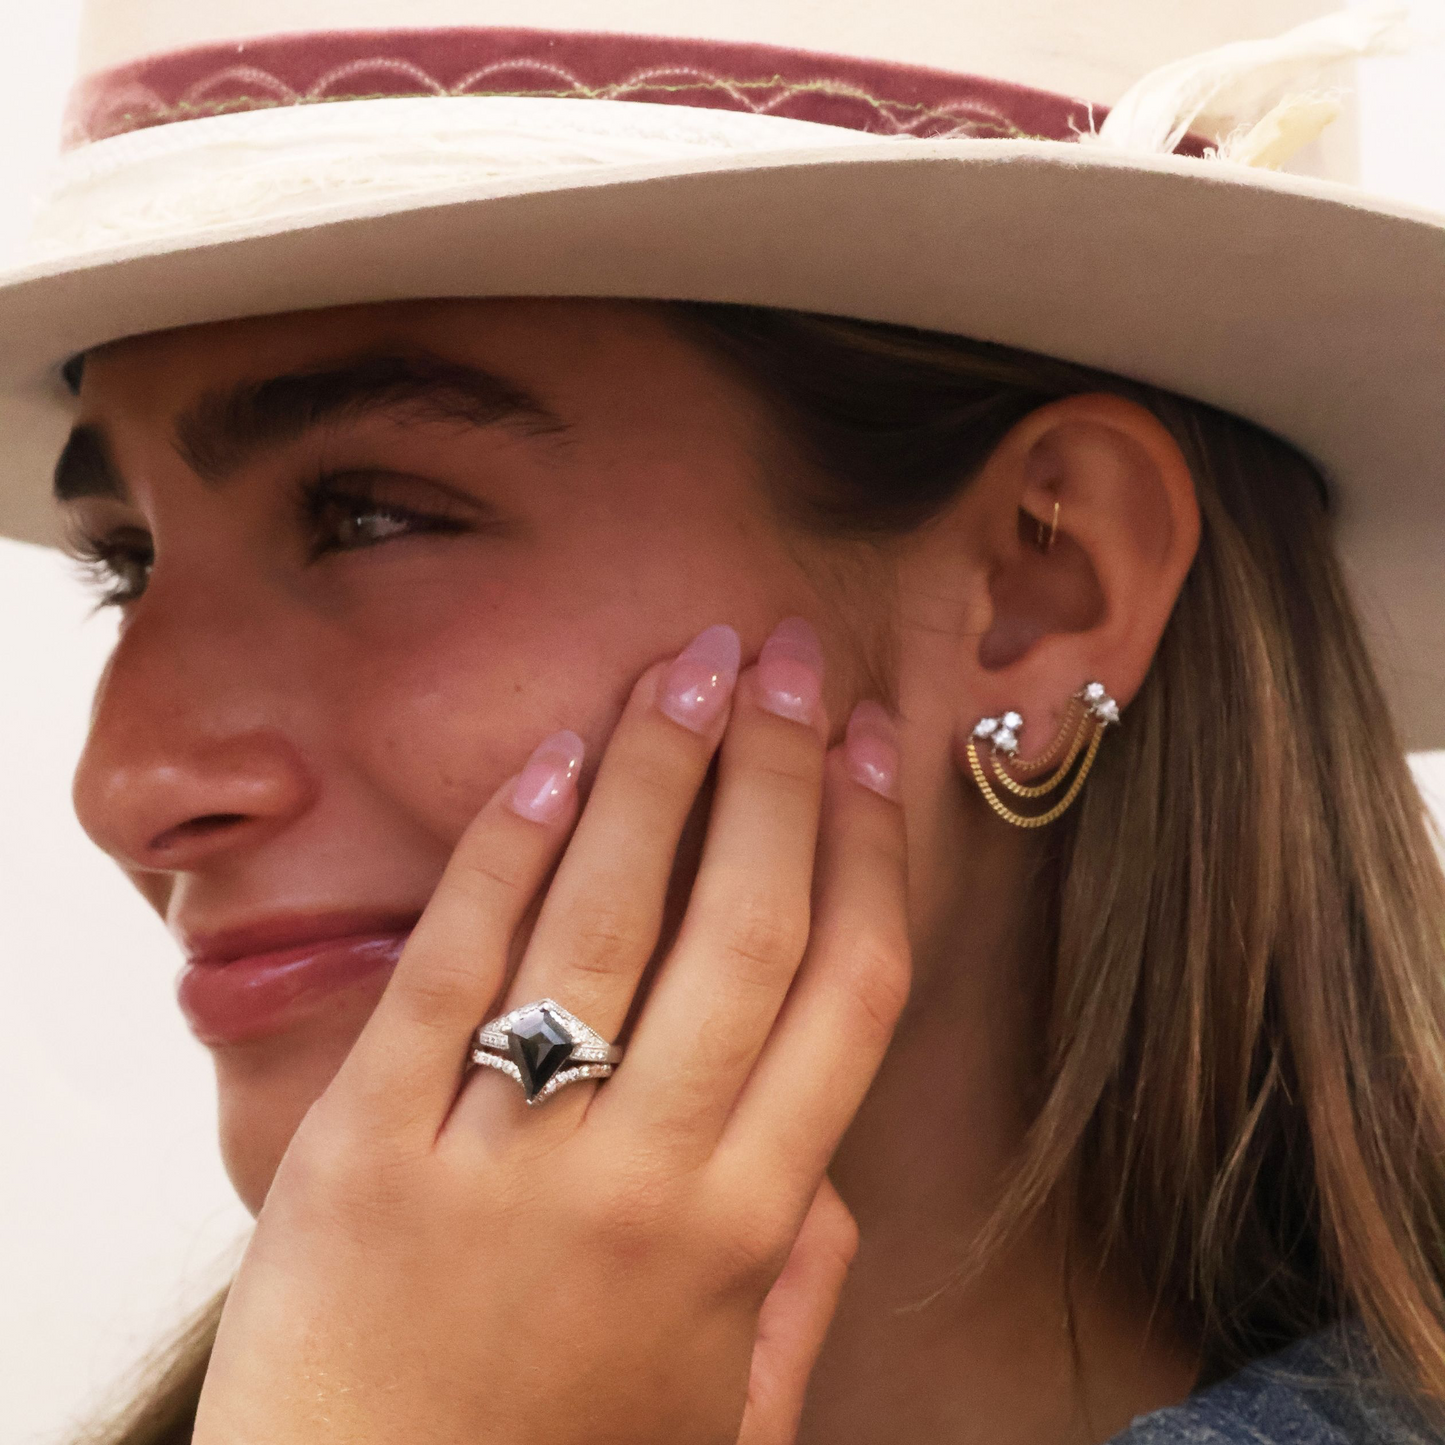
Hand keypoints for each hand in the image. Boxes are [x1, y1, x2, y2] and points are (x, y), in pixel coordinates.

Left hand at [192, 618, 910, 1444]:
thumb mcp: (725, 1419)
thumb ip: (796, 1287)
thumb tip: (826, 1167)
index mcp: (746, 1234)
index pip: (845, 990)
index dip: (871, 845)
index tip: (879, 742)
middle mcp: (643, 1180)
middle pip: (745, 924)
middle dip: (780, 767)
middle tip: (792, 654)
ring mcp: (502, 1156)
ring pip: (608, 920)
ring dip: (659, 771)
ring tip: (692, 663)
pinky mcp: (366, 1146)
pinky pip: (454, 966)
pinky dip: (505, 851)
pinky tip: (550, 758)